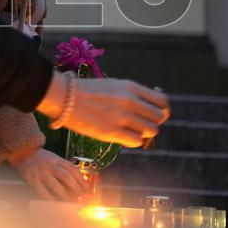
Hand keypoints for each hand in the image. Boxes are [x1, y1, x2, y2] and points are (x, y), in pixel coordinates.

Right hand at [9, 148, 86, 200]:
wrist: (22, 153)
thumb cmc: (40, 158)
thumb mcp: (53, 158)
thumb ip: (63, 167)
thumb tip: (76, 181)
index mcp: (57, 159)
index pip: (72, 169)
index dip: (81, 180)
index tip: (86, 187)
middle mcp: (50, 166)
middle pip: (67, 178)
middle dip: (76, 188)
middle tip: (80, 195)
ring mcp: (41, 173)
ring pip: (56, 186)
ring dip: (66, 195)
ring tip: (71, 201)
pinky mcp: (33, 180)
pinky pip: (43, 192)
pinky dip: (51, 199)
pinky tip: (56, 202)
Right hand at [36, 74, 170, 147]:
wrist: (65, 98)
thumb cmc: (88, 92)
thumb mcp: (115, 85)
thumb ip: (133, 95)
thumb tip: (151, 107)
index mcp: (131, 87)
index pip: (162, 101)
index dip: (161, 110)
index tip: (154, 114)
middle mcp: (130, 101)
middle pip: (159, 118)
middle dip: (153, 122)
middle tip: (142, 124)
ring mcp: (122, 117)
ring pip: (151, 131)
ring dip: (144, 133)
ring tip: (132, 130)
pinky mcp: (112, 132)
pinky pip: (137, 141)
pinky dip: (134, 141)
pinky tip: (124, 136)